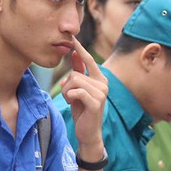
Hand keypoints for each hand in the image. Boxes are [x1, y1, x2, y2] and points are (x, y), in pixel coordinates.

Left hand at [60, 40, 109, 160]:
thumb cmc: (82, 110)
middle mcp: (103, 84)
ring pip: (74, 81)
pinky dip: (69, 96)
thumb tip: (74, 53)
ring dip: (66, 92)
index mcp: (100, 79)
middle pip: (75, 73)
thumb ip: (79, 72)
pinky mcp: (96, 103)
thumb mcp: (78, 89)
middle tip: (69, 96)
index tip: (72, 38)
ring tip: (71, 101)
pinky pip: (76, 91)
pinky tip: (73, 103)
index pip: (89, 60)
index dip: (80, 49)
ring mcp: (101, 93)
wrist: (88, 133)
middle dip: (66, 85)